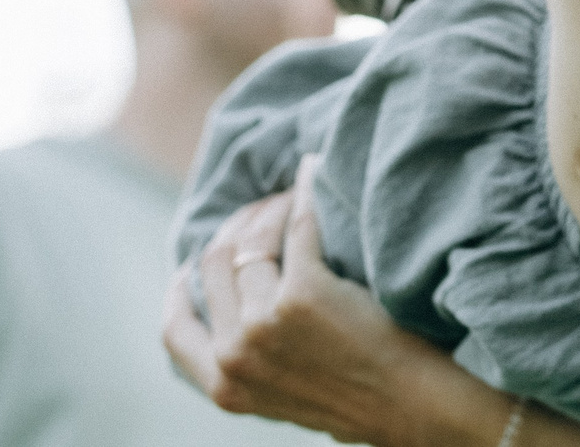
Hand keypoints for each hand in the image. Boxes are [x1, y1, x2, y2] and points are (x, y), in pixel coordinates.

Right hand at [163, 158, 518, 446]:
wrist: (404, 403)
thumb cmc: (353, 394)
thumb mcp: (277, 393)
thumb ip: (248, 360)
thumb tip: (235, 313)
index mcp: (223, 383)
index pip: (175, 328)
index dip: (179, 288)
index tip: (193, 261)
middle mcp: (235, 352)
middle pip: (213, 267)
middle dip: (235, 229)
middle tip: (263, 211)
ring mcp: (266, 320)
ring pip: (250, 241)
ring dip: (270, 209)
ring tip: (291, 199)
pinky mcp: (306, 292)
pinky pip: (299, 226)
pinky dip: (305, 195)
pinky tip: (314, 175)